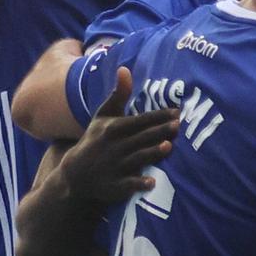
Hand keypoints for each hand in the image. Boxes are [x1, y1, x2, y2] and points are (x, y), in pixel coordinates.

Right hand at [59, 68, 177, 205]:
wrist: (76, 173)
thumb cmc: (97, 140)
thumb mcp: (103, 117)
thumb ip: (118, 95)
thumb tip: (125, 69)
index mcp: (114, 129)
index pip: (139, 120)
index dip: (158, 116)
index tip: (177, 112)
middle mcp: (114, 147)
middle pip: (141, 138)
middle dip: (159, 131)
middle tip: (178, 126)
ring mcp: (114, 167)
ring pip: (137, 159)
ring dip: (151, 153)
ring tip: (168, 147)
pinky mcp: (114, 186)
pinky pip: (128, 185)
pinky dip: (138, 184)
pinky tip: (152, 183)